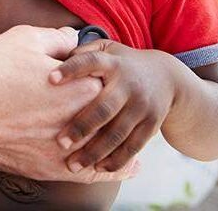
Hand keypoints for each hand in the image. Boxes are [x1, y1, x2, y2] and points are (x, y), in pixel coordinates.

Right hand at [0, 26, 138, 182]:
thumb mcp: (24, 39)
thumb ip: (58, 38)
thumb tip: (73, 39)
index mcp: (81, 87)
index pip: (108, 79)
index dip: (100, 71)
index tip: (95, 67)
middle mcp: (80, 121)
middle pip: (108, 114)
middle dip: (111, 106)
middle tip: (113, 98)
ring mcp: (65, 149)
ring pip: (104, 147)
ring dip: (118, 142)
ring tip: (132, 142)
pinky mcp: (49, 169)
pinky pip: (89, 174)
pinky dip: (107, 171)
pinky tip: (120, 169)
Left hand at [51, 40, 176, 172]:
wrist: (167, 78)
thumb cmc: (122, 63)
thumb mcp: (107, 49)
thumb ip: (83, 52)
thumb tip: (52, 58)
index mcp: (113, 63)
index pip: (91, 62)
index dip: (71, 69)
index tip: (50, 79)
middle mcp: (128, 85)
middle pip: (104, 108)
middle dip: (81, 126)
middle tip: (60, 142)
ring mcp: (142, 106)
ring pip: (117, 133)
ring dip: (94, 151)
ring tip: (73, 164)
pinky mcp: (151, 125)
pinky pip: (133, 146)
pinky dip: (116, 160)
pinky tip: (97, 168)